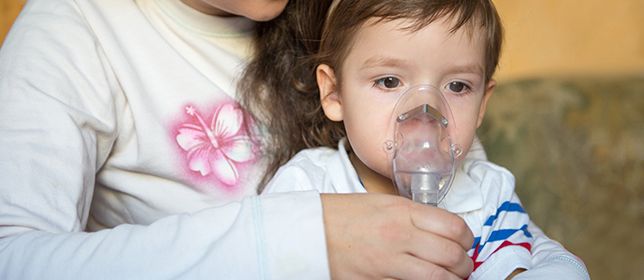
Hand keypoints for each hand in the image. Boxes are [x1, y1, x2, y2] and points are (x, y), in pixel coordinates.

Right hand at [321, 193, 473, 279]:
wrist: (309, 231)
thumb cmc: (340, 215)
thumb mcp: (381, 204)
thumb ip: (411, 215)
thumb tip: (438, 230)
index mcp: (402, 211)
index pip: (453, 226)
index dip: (467, 238)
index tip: (465, 242)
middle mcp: (401, 235)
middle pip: (451, 254)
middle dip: (463, 264)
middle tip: (462, 265)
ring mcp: (390, 261)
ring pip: (439, 277)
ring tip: (451, 278)